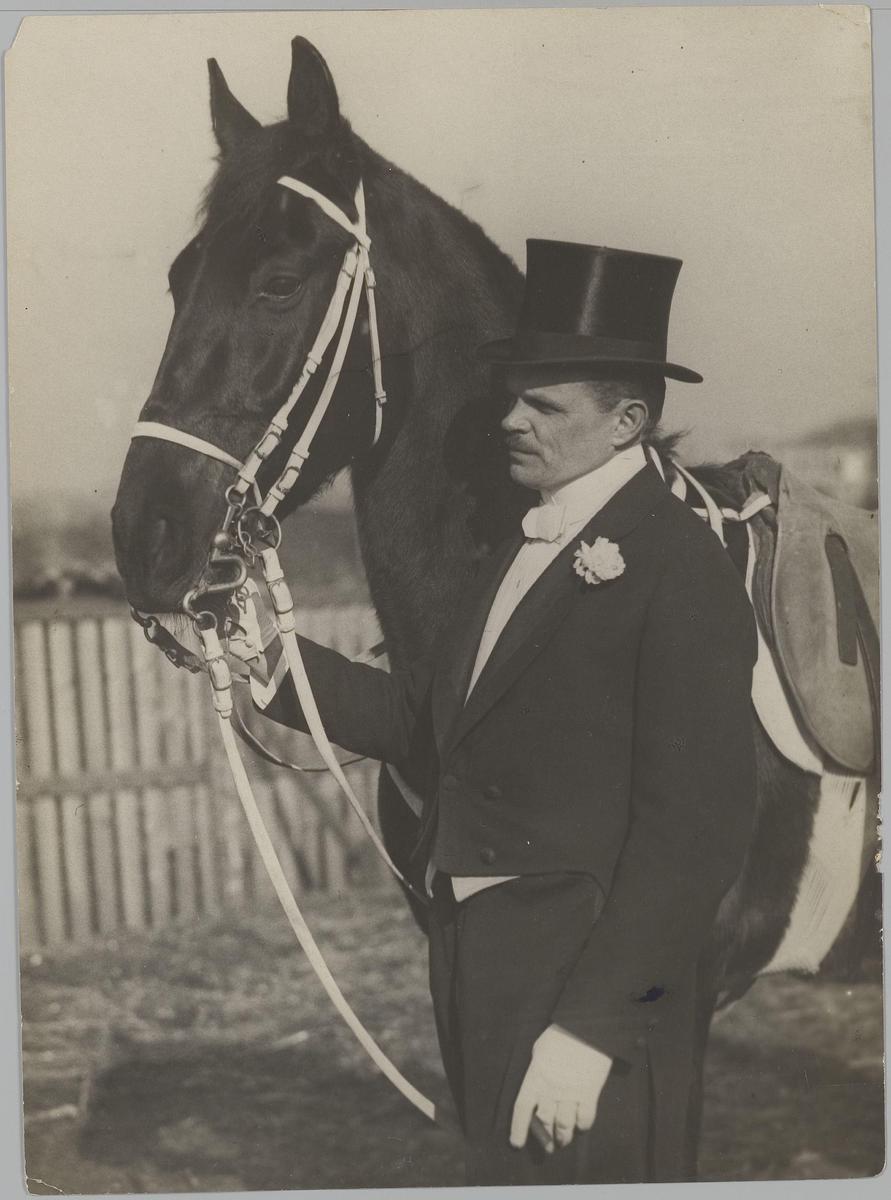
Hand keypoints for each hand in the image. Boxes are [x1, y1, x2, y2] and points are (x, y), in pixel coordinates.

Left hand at [510, 1024, 611, 1153]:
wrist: (586, 1026)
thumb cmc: (561, 1034)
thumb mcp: (540, 1050)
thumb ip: (537, 1070)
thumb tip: (536, 1086)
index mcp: (535, 1076)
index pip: (522, 1109)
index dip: (518, 1129)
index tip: (517, 1143)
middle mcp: (551, 1088)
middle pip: (544, 1122)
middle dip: (545, 1138)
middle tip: (549, 1146)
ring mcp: (571, 1092)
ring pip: (564, 1126)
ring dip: (564, 1137)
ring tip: (564, 1140)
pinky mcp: (590, 1092)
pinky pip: (586, 1118)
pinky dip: (583, 1126)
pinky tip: (581, 1125)